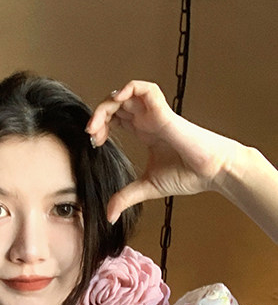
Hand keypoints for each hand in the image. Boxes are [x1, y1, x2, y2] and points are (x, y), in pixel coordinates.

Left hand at [86, 80, 239, 223]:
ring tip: (98, 124)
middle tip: (91, 134)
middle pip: (116, 104)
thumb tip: (109, 216)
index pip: (115, 117)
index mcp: (144, 131)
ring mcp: (155, 114)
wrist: (212, 172)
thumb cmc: (187, 174)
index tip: (95, 142)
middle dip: (98, 115)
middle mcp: (147, 119)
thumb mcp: (147, 187)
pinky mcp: (163, 113)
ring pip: (125, 94)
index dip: (100, 125)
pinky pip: (145, 89)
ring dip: (107, 103)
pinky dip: (129, 88)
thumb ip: (125, 198)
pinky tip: (118, 100)